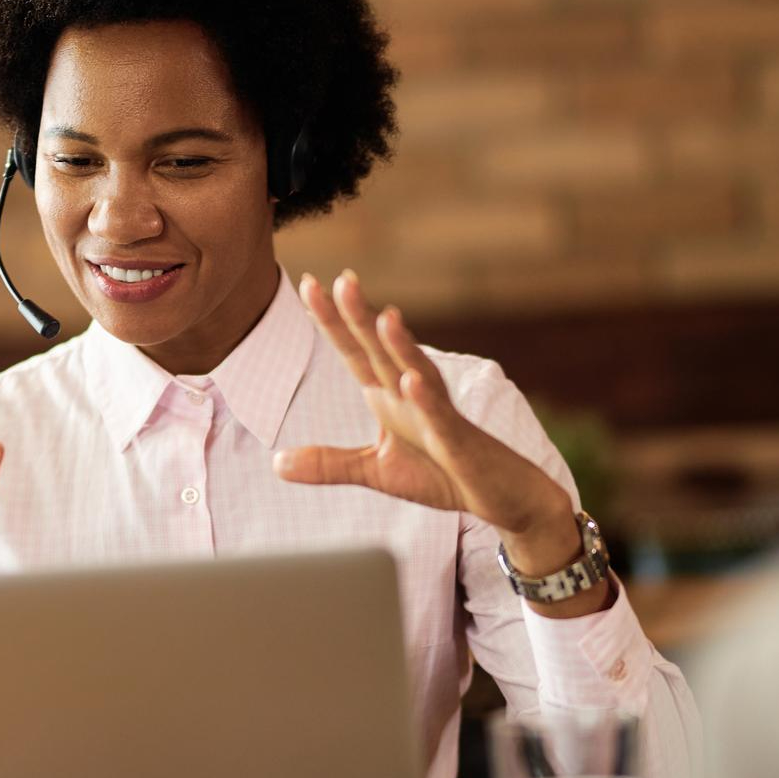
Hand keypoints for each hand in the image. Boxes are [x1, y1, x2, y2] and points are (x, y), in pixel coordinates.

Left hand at [273, 271, 583, 581]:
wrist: (502, 497)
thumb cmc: (443, 475)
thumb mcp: (376, 471)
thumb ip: (328, 464)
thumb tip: (276, 462)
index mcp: (389, 396)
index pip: (355, 352)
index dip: (332, 321)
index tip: (308, 283)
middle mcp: (412, 395)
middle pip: (381, 351)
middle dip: (361, 317)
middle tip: (341, 280)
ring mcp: (438, 416)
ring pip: (417, 373)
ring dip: (401, 345)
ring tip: (383, 316)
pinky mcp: (460, 444)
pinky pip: (441, 420)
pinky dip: (427, 400)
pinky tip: (411, 381)